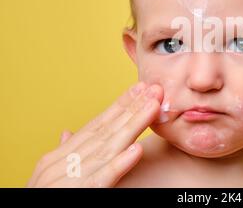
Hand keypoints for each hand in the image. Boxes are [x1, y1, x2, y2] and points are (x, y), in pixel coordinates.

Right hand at [27, 82, 162, 186]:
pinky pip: (103, 178)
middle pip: (105, 130)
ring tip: (153, 107)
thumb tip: (67, 132)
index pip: (96, 125)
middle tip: (154, 89)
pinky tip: (137, 150)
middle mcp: (64, 162)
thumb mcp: (50, 175)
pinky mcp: (80, 194)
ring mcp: (70, 178)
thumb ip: (63, 153)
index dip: (120, 106)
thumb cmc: (45, 197)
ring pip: (108, 147)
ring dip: (133, 126)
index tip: (140, 89)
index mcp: (60, 156)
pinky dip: (120, 163)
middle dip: (132, 108)